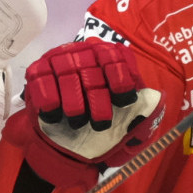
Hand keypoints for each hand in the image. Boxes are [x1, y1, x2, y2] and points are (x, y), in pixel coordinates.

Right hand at [7, 41, 162, 187]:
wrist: (66, 139)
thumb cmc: (101, 125)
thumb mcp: (129, 120)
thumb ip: (144, 111)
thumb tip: (155, 100)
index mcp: (108, 57)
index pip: (116, 57)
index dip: (121, 79)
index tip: (125, 101)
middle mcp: (84, 52)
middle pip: (93, 71)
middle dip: (98, 101)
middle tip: (101, 123)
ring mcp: (59, 60)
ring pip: (68, 77)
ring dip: (75, 105)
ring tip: (78, 123)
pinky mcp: (37, 72)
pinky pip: (43, 83)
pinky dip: (51, 103)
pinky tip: (55, 116)